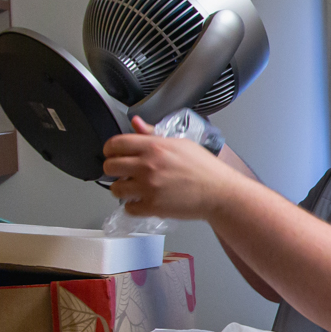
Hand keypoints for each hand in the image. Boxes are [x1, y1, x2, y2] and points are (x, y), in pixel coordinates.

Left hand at [102, 117, 242, 220]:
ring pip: (115, 189)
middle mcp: (148, 165)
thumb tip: (136, 123)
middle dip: (113, 169)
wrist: (220, 192)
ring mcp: (149, 187)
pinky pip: (129, 208)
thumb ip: (153, 134)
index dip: (110, 149)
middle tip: (122, 173)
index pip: (115, 144)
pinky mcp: (153, 206)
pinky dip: (134, 206)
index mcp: (154, 146)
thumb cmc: (205, 168)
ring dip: (122, 189)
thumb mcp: (181, 143)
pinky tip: (144, 201)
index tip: (113, 154)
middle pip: (110, 166)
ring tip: (133, 188)